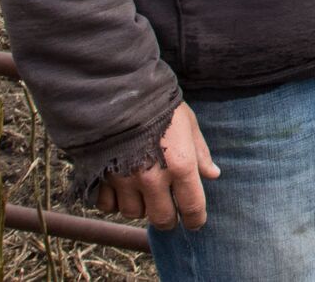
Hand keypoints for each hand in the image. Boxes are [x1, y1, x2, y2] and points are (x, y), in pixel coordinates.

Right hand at [95, 102, 219, 229]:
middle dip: (169, 219)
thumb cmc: (159, 106)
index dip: (196, 220)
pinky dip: (114, 202)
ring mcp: (125, 180)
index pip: (192, 207)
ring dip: (141, 207)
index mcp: (180, 164)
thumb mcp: (188, 124)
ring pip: (134, 213)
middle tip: (169, 212)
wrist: (117, 92)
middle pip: (163, 219)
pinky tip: (120, 188)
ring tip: (144, 192)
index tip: (195, 222)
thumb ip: (201, 153)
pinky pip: (107, 206)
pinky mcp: (101, 178)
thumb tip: (213, 175)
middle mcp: (153, 178)